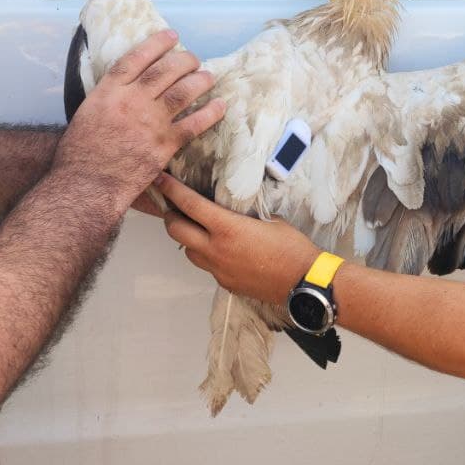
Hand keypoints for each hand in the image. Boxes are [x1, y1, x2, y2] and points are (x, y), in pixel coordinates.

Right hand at [54, 32, 224, 214]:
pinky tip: (220, 105)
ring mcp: (149, 122)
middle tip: (193, 59)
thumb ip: (108, 99)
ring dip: (199, 81)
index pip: (136, 59)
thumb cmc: (80, 155)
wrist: (86, 185)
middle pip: (163, 71)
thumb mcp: (86, 115)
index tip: (171, 36)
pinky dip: (209, 113)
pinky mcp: (164, 145)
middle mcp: (131, 102)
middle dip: (183, 60)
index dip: (156, 44)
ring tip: (208, 76)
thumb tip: (125, 90)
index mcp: (108, 93)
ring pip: (182, 92)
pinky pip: (193, 124)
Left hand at [161, 175, 318, 304]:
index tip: (160, 180)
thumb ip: (245, 216)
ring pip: (188, 252)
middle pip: (176, 231)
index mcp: (227, 228)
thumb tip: (236, 211)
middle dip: (171, 216)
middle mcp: (216, 249)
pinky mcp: (225, 283)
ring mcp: (218, 269)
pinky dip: (207, 256)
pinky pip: (207, 266)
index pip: (189, 205)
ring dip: (188, 239)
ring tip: (199, 230)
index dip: (171, 190)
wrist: (304, 283)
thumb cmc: (292, 247)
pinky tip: (223, 251)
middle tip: (175, 207)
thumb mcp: (270, 220)